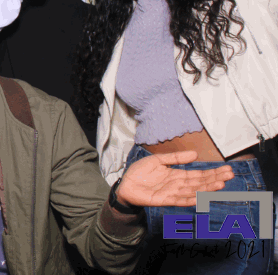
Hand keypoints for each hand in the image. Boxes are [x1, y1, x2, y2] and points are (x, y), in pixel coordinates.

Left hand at [117, 151, 233, 206]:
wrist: (125, 183)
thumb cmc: (141, 172)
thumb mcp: (158, 160)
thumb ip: (175, 157)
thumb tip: (195, 154)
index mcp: (177, 175)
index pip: (198, 174)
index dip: (212, 173)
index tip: (227, 170)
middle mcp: (177, 185)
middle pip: (199, 183)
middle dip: (214, 179)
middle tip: (230, 175)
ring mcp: (171, 193)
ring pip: (192, 191)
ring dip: (206, 189)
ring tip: (220, 184)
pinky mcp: (163, 200)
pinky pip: (178, 200)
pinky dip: (188, 199)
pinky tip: (199, 198)